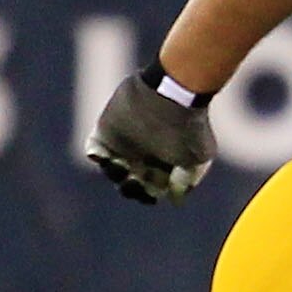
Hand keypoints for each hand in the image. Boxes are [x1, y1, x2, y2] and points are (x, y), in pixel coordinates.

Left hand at [88, 66, 216, 204]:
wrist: (172, 93)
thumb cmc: (188, 126)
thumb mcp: (198, 158)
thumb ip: (186, 181)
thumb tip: (174, 198)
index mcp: (164, 164)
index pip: (151, 190)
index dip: (149, 195)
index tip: (152, 191)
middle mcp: (143, 156)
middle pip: (130, 184)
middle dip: (131, 189)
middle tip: (135, 180)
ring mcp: (124, 144)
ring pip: (111, 171)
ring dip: (113, 174)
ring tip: (121, 165)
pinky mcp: (107, 130)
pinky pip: (94, 149)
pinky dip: (95, 155)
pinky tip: (104, 155)